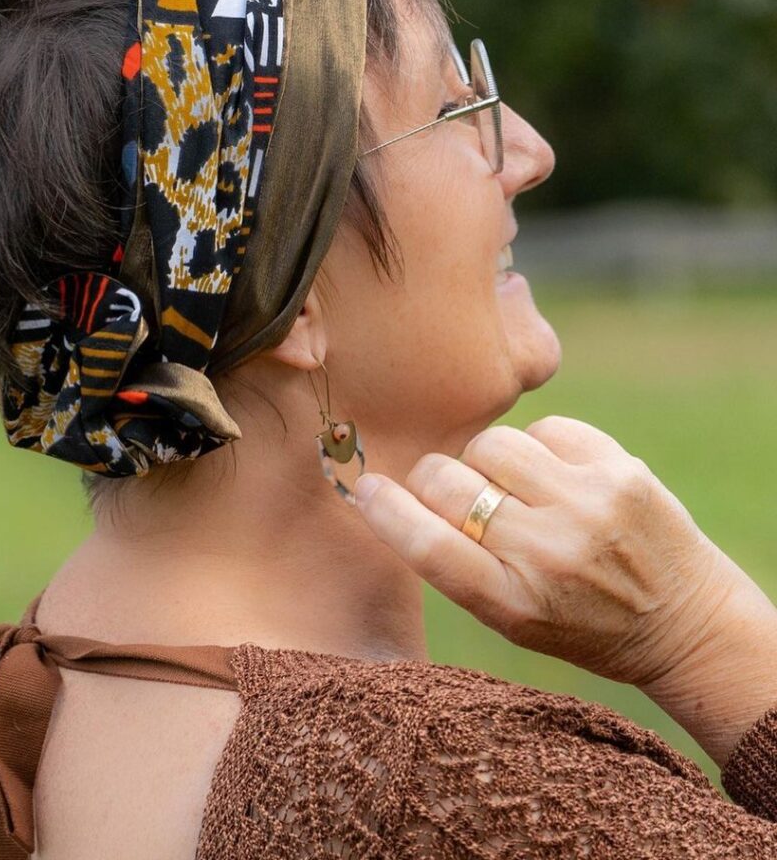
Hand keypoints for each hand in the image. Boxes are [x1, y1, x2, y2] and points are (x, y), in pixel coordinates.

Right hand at [352, 416, 747, 690]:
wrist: (685, 623)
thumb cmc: (579, 623)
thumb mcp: (509, 618)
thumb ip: (455, 562)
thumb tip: (396, 492)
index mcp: (511, 602)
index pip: (427, 545)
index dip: (386, 510)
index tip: (367, 488)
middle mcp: (547, 553)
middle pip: (447, 481)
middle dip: (435, 481)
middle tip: (453, 493)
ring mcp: (587, 505)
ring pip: (491, 443)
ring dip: (487, 460)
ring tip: (513, 487)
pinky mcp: (620, 469)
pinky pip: (544, 428)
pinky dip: (538, 447)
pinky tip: (556, 477)